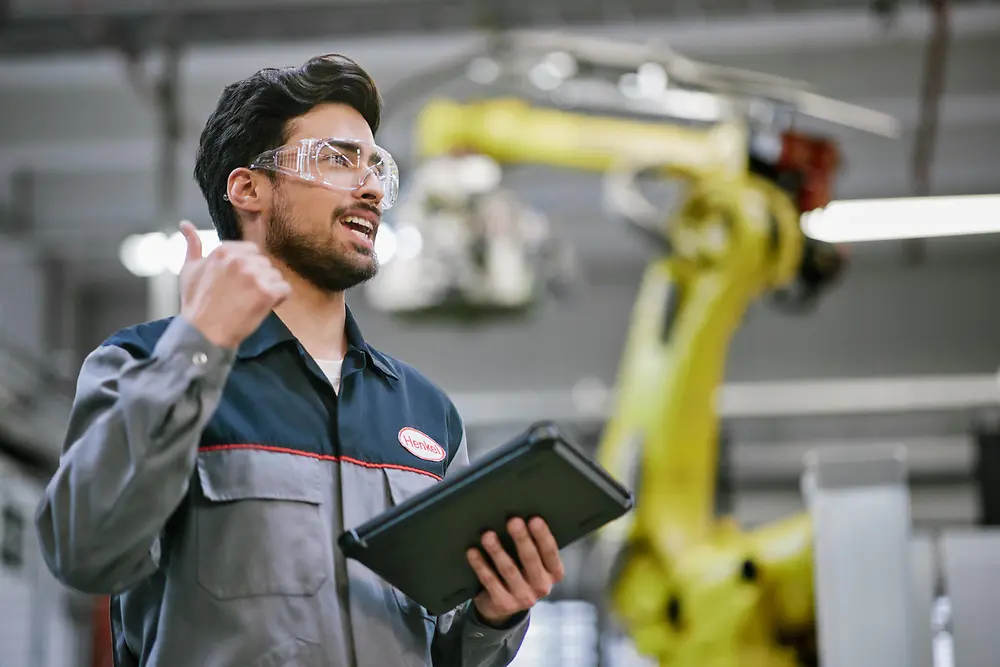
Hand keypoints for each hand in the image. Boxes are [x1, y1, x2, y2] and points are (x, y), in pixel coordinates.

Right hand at [177, 221, 290, 348]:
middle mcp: (240, 260)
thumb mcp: (189, 270)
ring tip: (250, 302)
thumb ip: (192, 245)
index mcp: (223, 251)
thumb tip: (185, 224)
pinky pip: (285, 290)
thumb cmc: (196, 304)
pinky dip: (279, 299)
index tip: (238, 283)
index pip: (252, 251)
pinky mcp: (267, 293)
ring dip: (268, 289)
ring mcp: (255, 276)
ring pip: (276, 276)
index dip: (249, 268)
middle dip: (259, 279)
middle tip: (243, 296)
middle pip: (265, 263)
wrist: (203, 333)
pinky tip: (263, 307)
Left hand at [467, 517, 564, 626]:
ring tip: (488, 535)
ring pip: (508, 570)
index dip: (543, 536)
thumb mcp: (534, 564)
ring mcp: (522, 597)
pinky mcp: (503, 603)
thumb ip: (534, 546)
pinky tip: (473, 552)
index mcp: (554, 573)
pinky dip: (480, 565)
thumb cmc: (521, 574)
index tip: (535, 520)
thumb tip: (521, 517)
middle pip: (530, 560)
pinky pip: (490, 581)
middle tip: (513, 521)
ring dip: (497, 551)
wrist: (504, 606)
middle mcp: (542, 587)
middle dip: (521, 539)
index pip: (550, 553)